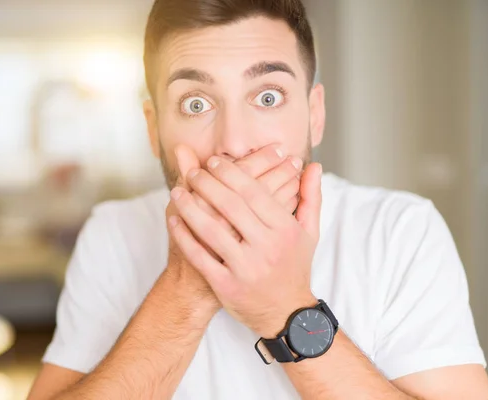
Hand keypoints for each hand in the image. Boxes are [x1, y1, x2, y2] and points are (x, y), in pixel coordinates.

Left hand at [165, 144, 302, 313]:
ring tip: (177, 191)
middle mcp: (266, 247)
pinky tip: (173, 221)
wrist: (286, 314)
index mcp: (285, 230)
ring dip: (190, 207)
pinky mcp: (227, 286)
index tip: (213, 161)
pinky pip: (200, 257)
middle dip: (207, 184)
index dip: (230, 173)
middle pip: (230, 206)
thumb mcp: (309, 233)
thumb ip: (310, 197)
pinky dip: (184, 237)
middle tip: (192, 172)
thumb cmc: (295, 267)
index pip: (254, 192)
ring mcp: (246, 268)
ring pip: (211, 230)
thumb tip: (314, 165)